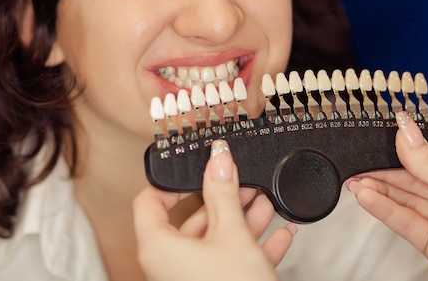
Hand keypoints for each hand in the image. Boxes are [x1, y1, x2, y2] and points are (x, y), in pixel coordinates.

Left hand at [133, 139, 295, 280]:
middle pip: (192, 220)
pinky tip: (278, 235)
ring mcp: (190, 278)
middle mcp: (168, 264)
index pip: (149, 201)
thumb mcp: (232, 233)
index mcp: (158, 247)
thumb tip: (218, 158)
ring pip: (214, 240)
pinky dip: (251, 247)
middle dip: (223, 199)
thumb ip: (223, 191)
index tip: (195, 168)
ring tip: (266, 204)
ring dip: (243, 220)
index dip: (171, 181)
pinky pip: (228, 261)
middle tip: (242, 183)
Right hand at [347, 111, 427, 280]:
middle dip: (384, 167)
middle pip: (413, 173)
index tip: (383, 132)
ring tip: (355, 179)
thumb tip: (406, 134)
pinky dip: (383, 209)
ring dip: (378, 187)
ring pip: (405, 197)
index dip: (409, 141)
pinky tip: (367, 198)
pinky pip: (403, 220)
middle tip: (359, 160)